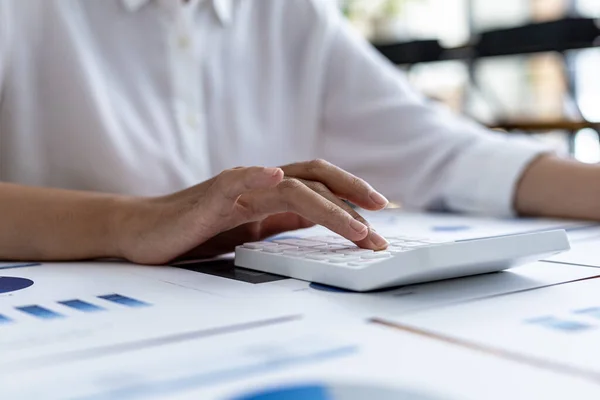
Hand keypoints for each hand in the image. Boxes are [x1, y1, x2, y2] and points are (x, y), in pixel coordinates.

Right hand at [116, 160, 388, 264]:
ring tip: (357, 226)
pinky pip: (235, 181)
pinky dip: (256, 176)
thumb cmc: (197, 230)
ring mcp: (237, 188)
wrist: (145, 231)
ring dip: (328, 205)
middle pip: (315, 178)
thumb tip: (321, 222)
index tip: (382, 217)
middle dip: (353, 194)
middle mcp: (260, 184)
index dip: (353, 197)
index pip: (320, 188)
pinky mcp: (209, 198)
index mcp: (271, 194)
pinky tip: (274, 176)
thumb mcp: (252, 230)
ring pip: (289, 186)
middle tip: (383, 215)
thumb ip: (283, 221)